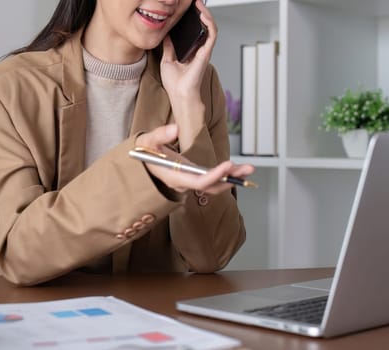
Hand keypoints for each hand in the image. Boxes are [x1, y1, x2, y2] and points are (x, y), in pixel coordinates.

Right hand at [135, 125, 254, 193]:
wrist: (139, 165)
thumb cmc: (143, 153)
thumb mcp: (146, 142)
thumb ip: (160, 135)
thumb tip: (176, 129)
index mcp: (175, 177)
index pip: (199, 182)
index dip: (215, 176)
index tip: (228, 165)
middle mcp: (184, 184)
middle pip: (211, 187)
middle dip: (230, 178)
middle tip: (248, 169)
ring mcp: (189, 183)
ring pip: (214, 186)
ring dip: (232, 178)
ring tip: (249, 169)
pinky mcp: (193, 178)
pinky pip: (212, 181)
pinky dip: (226, 176)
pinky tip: (238, 169)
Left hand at [160, 0, 216, 99]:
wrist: (179, 95)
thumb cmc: (176, 83)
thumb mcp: (167, 60)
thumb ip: (169, 47)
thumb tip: (165, 35)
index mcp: (192, 51)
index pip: (195, 30)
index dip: (194, 18)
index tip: (187, 7)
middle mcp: (200, 49)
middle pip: (204, 26)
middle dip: (201, 12)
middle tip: (195, 1)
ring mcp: (204, 50)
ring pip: (210, 27)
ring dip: (206, 14)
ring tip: (199, 4)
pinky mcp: (206, 52)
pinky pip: (211, 34)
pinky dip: (209, 23)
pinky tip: (203, 15)